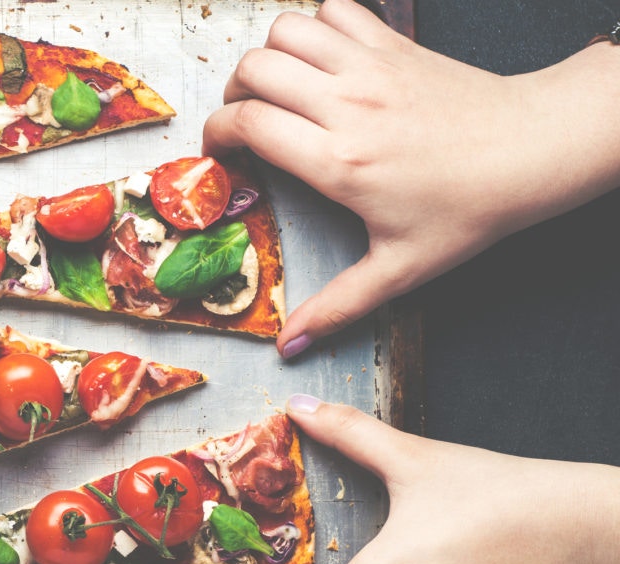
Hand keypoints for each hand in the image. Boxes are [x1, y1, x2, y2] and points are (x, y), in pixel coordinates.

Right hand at [202, 0, 619, 356]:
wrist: (532, 150)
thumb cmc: (468, 210)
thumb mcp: (399, 269)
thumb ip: (337, 307)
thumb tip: (288, 345)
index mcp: (340, 160)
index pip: (247, 123)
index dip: (217, 137)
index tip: (221, 158)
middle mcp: (347, 104)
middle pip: (254, 69)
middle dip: (232, 95)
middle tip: (244, 125)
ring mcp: (371, 67)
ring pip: (285, 31)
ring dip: (268, 57)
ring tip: (275, 90)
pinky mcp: (393, 44)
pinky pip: (332, 10)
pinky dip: (314, 27)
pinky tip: (320, 61)